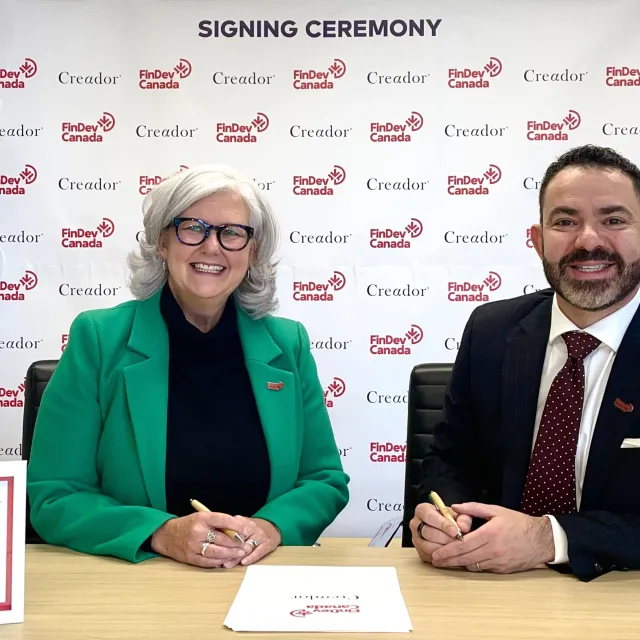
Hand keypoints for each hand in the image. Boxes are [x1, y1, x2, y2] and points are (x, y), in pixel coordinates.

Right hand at [151, 511, 250, 568]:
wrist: (166, 535)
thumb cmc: (188, 525)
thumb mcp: (202, 517)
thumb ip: (217, 523)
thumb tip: (236, 530)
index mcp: (202, 518)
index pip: (223, 519)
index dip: (237, 525)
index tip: (246, 530)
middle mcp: (197, 531)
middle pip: (222, 539)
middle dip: (236, 543)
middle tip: (245, 545)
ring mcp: (193, 546)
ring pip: (216, 552)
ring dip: (230, 554)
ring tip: (239, 554)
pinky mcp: (191, 557)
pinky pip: (208, 561)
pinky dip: (219, 561)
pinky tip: (226, 560)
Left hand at [219, 516, 281, 568]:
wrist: (272, 527)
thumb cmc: (252, 529)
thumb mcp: (240, 525)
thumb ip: (228, 530)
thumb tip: (213, 537)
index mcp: (243, 522)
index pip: (231, 530)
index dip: (222, 539)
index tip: (213, 547)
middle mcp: (252, 527)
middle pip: (238, 540)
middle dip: (228, 550)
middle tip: (219, 559)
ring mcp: (260, 536)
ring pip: (247, 547)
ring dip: (237, 556)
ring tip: (228, 564)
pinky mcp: (267, 544)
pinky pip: (259, 552)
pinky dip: (251, 557)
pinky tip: (243, 562)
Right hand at [410, 502, 472, 563]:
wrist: (444, 529)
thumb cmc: (450, 519)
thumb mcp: (458, 515)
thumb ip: (463, 518)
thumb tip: (464, 527)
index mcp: (422, 510)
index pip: (429, 516)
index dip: (443, 524)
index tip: (455, 531)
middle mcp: (415, 523)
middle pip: (427, 532)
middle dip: (444, 538)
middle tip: (458, 541)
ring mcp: (415, 538)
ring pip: (428, 546)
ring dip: (443, 549)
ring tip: (456, 547)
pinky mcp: (419, 551)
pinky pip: (429, 556)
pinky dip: (442, 557)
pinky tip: (451, 554)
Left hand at [430, 503, 554, 573]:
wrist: (541, 540)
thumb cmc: (518, 523)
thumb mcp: (496, 510)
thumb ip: (473, 508)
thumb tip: (455, 507)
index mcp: (490, 533)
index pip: (464, 545)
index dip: (448, 550)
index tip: (437, 553)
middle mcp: (493, 550)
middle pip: (465, 558)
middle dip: (448, 560)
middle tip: (435, 561)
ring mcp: (498, 562)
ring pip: (473, 566)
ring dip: (459, 564)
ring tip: (446, 561)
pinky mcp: (502, 570)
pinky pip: (483, 569)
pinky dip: (472, 566)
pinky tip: (464, 562)